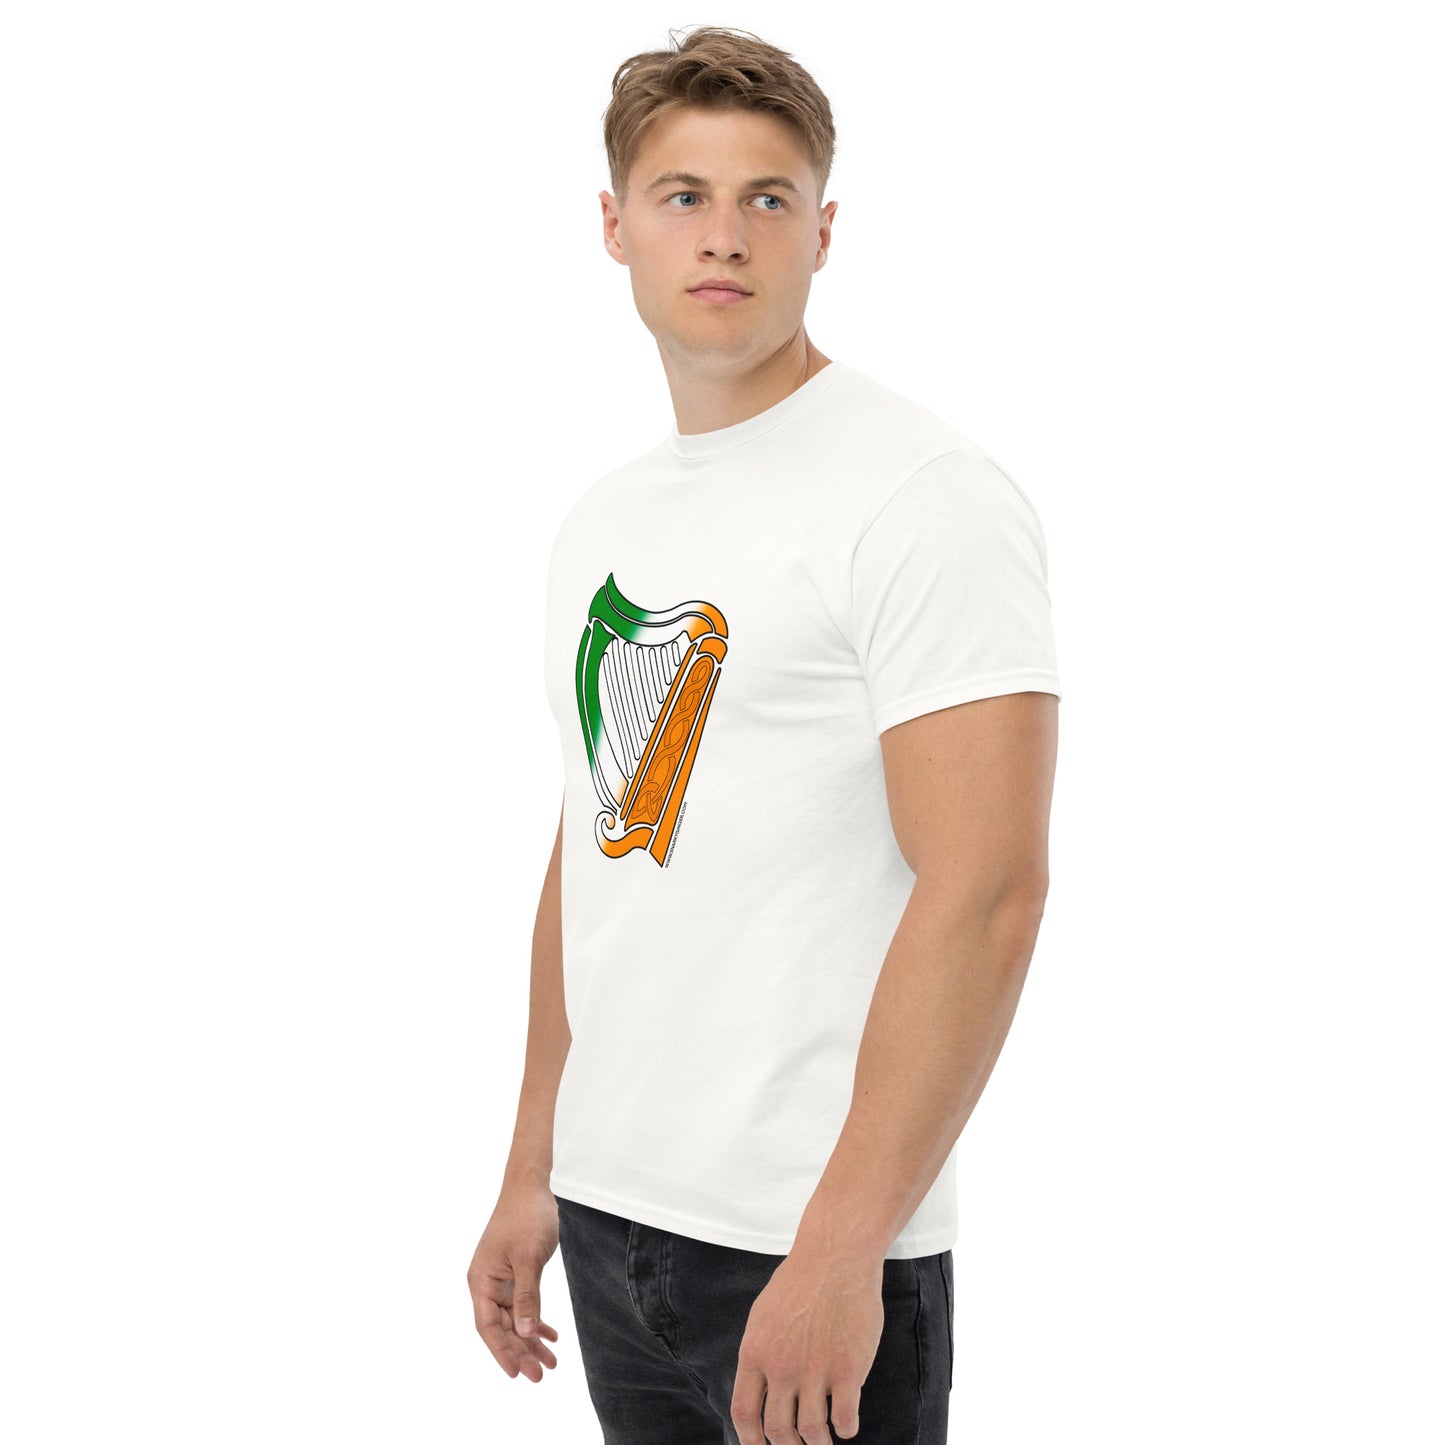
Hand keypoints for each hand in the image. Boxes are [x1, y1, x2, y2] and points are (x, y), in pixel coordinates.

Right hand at [466, 1180, 562, 1381]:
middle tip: (541, 1374)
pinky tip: (551, 1336)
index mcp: (481, 1280)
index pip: (488, 1326)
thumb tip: (524, 1333)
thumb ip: (527, 1296)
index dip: (501, 1352)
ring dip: (531, 1340)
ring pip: (515, 1319)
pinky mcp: (516, 1273)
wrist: (533, 1185)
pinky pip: (524, 1305)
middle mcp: (487, 1283)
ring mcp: (501, 1279)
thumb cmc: (527, 1216)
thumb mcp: (528, 1257)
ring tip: (551, 1362)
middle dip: (520, 1352)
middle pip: (502, 1327)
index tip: (517, 1374)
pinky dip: (536, 1320)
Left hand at [730, 1244, 884, 1442]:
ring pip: (812, 1431)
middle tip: (798, 1443)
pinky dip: (845, 1429)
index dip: (750, 1441)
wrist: (836, 1256)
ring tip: (823, 1437)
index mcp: (755, 1352)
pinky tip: (846, 1423)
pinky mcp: (848, 1370)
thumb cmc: (800, 1281)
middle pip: (778, 1430)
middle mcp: (781, 1367)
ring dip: (818, 1441)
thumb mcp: (763, 1315)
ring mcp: (815, 1370)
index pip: (744, 1413)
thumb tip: (760, 1387)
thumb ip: (760, 1353)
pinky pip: (844, 1419)